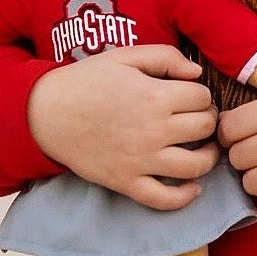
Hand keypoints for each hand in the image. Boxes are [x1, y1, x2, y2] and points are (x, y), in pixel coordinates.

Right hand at [27, 45, 219, 212]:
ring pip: (196, 165)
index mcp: (155, 96)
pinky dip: (184, 197)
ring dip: (209, 157)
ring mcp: (141, 160)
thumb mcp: (126, 56)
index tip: (191, 96)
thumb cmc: (87, 80)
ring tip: (205, 149)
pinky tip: (193, 188)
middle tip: (198, 118)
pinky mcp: (127, 182)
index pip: (202, 97)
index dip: (201, 94)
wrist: (47, 112)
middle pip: (204, 128)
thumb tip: (197, 74)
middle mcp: (154, 130)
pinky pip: (164, 199)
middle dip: (207, 120)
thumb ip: (165, 57)